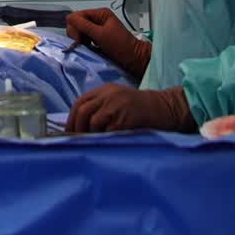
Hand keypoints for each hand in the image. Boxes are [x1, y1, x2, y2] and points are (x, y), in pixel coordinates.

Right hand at [65, 8, 150, 79]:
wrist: (135, 59)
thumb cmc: (120, 46)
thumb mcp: (101, 34)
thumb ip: (84, 25)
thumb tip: (68, 18)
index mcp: (100, 13)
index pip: (78, 15)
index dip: (75, 27)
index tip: (78, 40)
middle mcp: (98, 19)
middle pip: (77, 22)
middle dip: (77, 33)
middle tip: (83, 44)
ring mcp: (98, 29)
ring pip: (80, 31)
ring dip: (81, 39)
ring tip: (87, 47)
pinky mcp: (98, 38)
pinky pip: (85, 38)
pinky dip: (85, 43)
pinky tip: (89, 48)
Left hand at [65, 83, 194, 133]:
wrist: (165, 107)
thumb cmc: (141, 109)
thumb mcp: (118, 101)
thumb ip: (102, 107)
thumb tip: (83, 126)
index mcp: (105, 90)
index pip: (80, 102)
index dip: (72, 118)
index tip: (69, 132)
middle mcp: (109, 94)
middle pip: (83, 110)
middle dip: (76, 127)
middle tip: (76, 141)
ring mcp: (118, 104)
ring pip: (93, 121)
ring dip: (90, 134)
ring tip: (91, 143)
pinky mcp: (126, 117)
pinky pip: (109, 130)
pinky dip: (104, 138)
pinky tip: (106, 144)